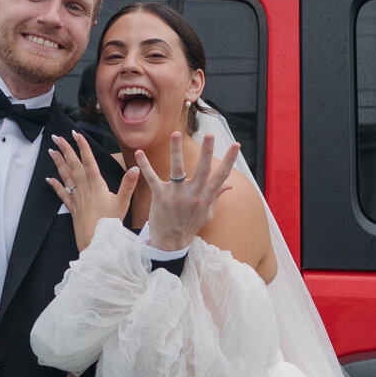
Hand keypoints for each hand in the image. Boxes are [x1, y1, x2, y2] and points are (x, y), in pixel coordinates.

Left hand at [47, 132, 138, 251]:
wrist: (95, 241)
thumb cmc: (110, 223)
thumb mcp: (123, 203)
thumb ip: (128, 185)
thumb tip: (136, 168)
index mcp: (96, 184)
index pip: (88, 161)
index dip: (82, 146)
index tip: (76, 134)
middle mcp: (84, 188)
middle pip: (73, 165)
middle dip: (65, 149)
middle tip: (57, 137)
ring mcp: (76, 197)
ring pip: (66, 176)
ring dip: (58, 163)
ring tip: (52, 151)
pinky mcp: (72, 207)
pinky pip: (62, 193)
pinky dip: (55, 185)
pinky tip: (49, 179)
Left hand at [138, 131, 240, 251]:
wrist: (171, 242)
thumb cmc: (190, 225)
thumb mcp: (207, 212)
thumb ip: (216, 195)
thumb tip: (230, 184)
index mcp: (206, 196)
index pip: (221, 175)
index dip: (230, 160)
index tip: (236, 145)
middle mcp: (193, 195)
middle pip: (203, 170)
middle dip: (207, 152)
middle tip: (210, 135)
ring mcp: (177, 196)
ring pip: (177, 169)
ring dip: (176, 151)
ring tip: (175, 134)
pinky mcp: (160, 197)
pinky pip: (152, 178)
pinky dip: (144, 165)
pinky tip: (139, 153)